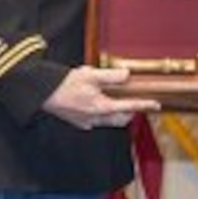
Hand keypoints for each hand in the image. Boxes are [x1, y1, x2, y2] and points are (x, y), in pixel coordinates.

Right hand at [43, 65, 160, 130]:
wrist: (41, 93)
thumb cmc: (64, 84)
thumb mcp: (90, 75)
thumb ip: (110, 76)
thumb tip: (126, 75)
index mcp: (101, 107)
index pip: (129, 106)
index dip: (144, 105)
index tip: (156, 105)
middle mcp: (96, 119)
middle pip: (121, 119)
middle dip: (129, 112)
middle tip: (133, 102)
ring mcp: (87, 122)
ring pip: (108, 121)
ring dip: (115, 112)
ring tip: (112, 98)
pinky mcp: (78, 122)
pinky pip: (96, 121)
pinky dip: (101, 112)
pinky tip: (94, 102)